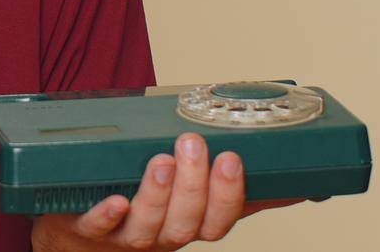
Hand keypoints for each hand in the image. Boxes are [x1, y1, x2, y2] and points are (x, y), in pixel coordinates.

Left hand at [30, 133, 301, 249]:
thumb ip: (230, 187)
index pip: (219, 220)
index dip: (228, 194)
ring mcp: (125, 234)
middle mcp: (162, 235)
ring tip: (161, 160)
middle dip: (194, 185)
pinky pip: (99, 226)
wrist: (82, 235)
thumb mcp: (193, 199)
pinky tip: (116, 200)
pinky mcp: (87, 227)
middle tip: (193, 144)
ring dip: (158, 194)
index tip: (231, 157)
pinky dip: (108, 215)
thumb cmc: (143, 210)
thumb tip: (297, 183)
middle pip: (186, 222)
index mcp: (190, 224)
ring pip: (147, 224)